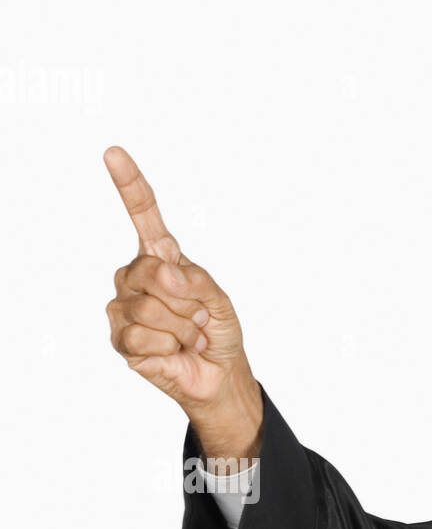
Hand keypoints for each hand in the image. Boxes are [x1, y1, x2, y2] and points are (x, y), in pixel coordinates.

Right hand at [103, 145, 261, 457]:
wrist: (218, 374)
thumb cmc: (217, 334)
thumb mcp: (220, 302)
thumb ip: (198, 281)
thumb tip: (167, 272)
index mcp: (161, 258)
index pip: (144, 216)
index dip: (130, 186)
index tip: (114, 153)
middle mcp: (136, 277)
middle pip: (151, 271)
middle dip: (185, 300)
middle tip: (197, 318)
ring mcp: (124, 307)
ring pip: (149, 309)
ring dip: (181, 329)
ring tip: (187, 337)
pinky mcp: (121, 339)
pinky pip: (142, 337)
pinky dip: (168, 348)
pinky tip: (172, 351)